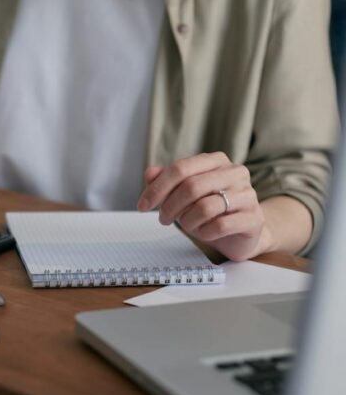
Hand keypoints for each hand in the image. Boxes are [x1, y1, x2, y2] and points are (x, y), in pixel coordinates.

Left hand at [137, 152, 272, 260]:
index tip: (142, 205)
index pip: (180, 168)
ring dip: (187, 222)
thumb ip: (166, 181)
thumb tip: (150, 173)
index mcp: (216, 161)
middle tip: (163, 219)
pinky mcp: (254, 218)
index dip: (157, 188)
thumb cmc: (209, 210)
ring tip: (188, 226)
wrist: (240, 233)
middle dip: (170, 207)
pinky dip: (204, 233)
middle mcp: (235, 172)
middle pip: (191, 187)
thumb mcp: (183, 194)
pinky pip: (220, 226)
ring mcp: (247, 194)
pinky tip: (204, 233)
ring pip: (205, 207)